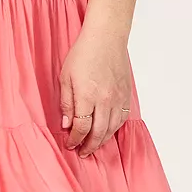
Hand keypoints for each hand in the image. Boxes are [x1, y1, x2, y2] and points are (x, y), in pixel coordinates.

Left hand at [59, 24, 132, 156]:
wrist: (106, 38)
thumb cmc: (83, 53)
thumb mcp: (65, 76)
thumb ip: (66, 102)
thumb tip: (66, 125)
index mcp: (87, 96)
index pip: (81, 127)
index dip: (75, 139)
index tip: (70, 144)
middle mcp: (105, 101)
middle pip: (98, 133)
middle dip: (89, 146)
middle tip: (82, 153)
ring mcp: (118, 99)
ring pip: (112, 129)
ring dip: (102, 141)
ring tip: (94, 146)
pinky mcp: (126, 95)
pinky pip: (122, 119)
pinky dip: (114, 129)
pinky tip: (107, 131)